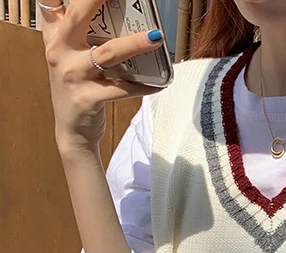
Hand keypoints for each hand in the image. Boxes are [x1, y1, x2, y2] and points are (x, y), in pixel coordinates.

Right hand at [40, 0, 165, 152]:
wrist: (72, 130)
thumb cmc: (77, 86)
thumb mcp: (68, 54)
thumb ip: (77, 30)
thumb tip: (109, 8)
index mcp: (54, 35)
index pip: (50, 2)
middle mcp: (59, 51)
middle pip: (79, 16)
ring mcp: (72, 75)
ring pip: (107, 53)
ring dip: (134, 44)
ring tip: (156, 38)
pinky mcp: (87, 98)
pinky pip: (122, 89)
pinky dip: (144, 86)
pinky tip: (159, 83)